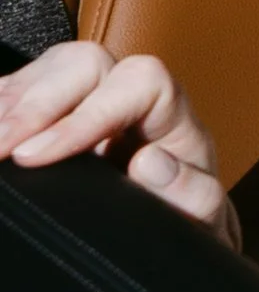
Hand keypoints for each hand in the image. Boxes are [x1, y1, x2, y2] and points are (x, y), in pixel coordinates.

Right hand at [0, 39, 240, 249]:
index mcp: (175, 114)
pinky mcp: (59, 109)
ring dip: (9, 102)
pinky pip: (22, 88)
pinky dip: (0, 105)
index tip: (39, 155)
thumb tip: (152, 164)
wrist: (180, 228)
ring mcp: (92, 96)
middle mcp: (132, 93)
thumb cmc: (194, 220)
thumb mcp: (205, 218)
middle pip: (84, 64)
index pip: (138, 83)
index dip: (85, 113)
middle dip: (34, 104)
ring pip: (49, 68)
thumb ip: (193, 193)